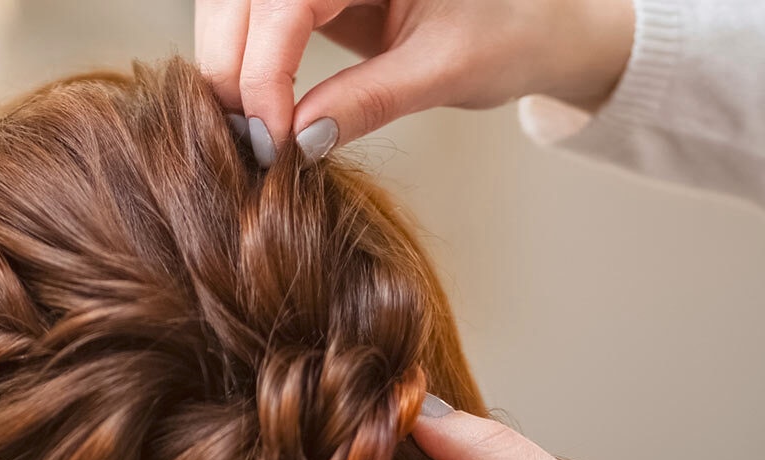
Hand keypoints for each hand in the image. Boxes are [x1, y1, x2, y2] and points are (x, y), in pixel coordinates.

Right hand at [196, 0, 636, 151]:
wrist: (536, 26)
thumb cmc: (511, 33)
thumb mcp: (446, 70)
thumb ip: (370, 101)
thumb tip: (299, 141)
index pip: (285, 2)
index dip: (264, 71)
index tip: (271, 138)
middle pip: (239, 0)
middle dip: (231, 67)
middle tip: (251, 141)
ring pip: (232, 6)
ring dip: (228, 63)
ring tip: (254, 127)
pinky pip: (250, 16)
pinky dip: (243, 59)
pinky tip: (259, 104)